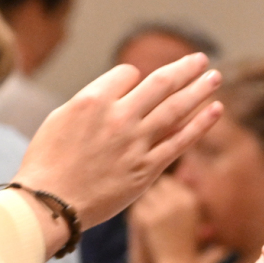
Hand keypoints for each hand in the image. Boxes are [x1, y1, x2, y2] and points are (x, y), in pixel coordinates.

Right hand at [18, 54, 220, 231]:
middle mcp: (119, 117)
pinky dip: (201, 124)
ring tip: (214, 76)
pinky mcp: (146, 169)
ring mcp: (135, 143)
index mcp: (93, 100)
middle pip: (161, 83)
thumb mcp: (59, 118)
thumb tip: (119, 90)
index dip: (132, 76)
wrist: (50, 204)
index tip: (133, 83)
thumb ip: (92, 100)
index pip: (127, 73)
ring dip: (200, 89)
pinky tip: (216, 109)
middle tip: (200, 59)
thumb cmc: (47, 162)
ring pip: (177, 108)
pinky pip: (180, 141)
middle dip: (184, 68)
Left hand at [128, 175, 199, 262]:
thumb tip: (165, 176)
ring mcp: (163, 210)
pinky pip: (137, 208)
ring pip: (144, 195)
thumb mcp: (188, 213)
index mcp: (189, 198)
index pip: (168, 181)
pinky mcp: (149, 219)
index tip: (159, 203)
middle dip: (151, 196)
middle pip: (155, 185)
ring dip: (144, 204)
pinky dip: (138, 216)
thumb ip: (178, 194)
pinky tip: (145, 226)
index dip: (160, 191)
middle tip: (152, 210)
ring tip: (150, 218)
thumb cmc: (182, 238)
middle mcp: (178, 201)